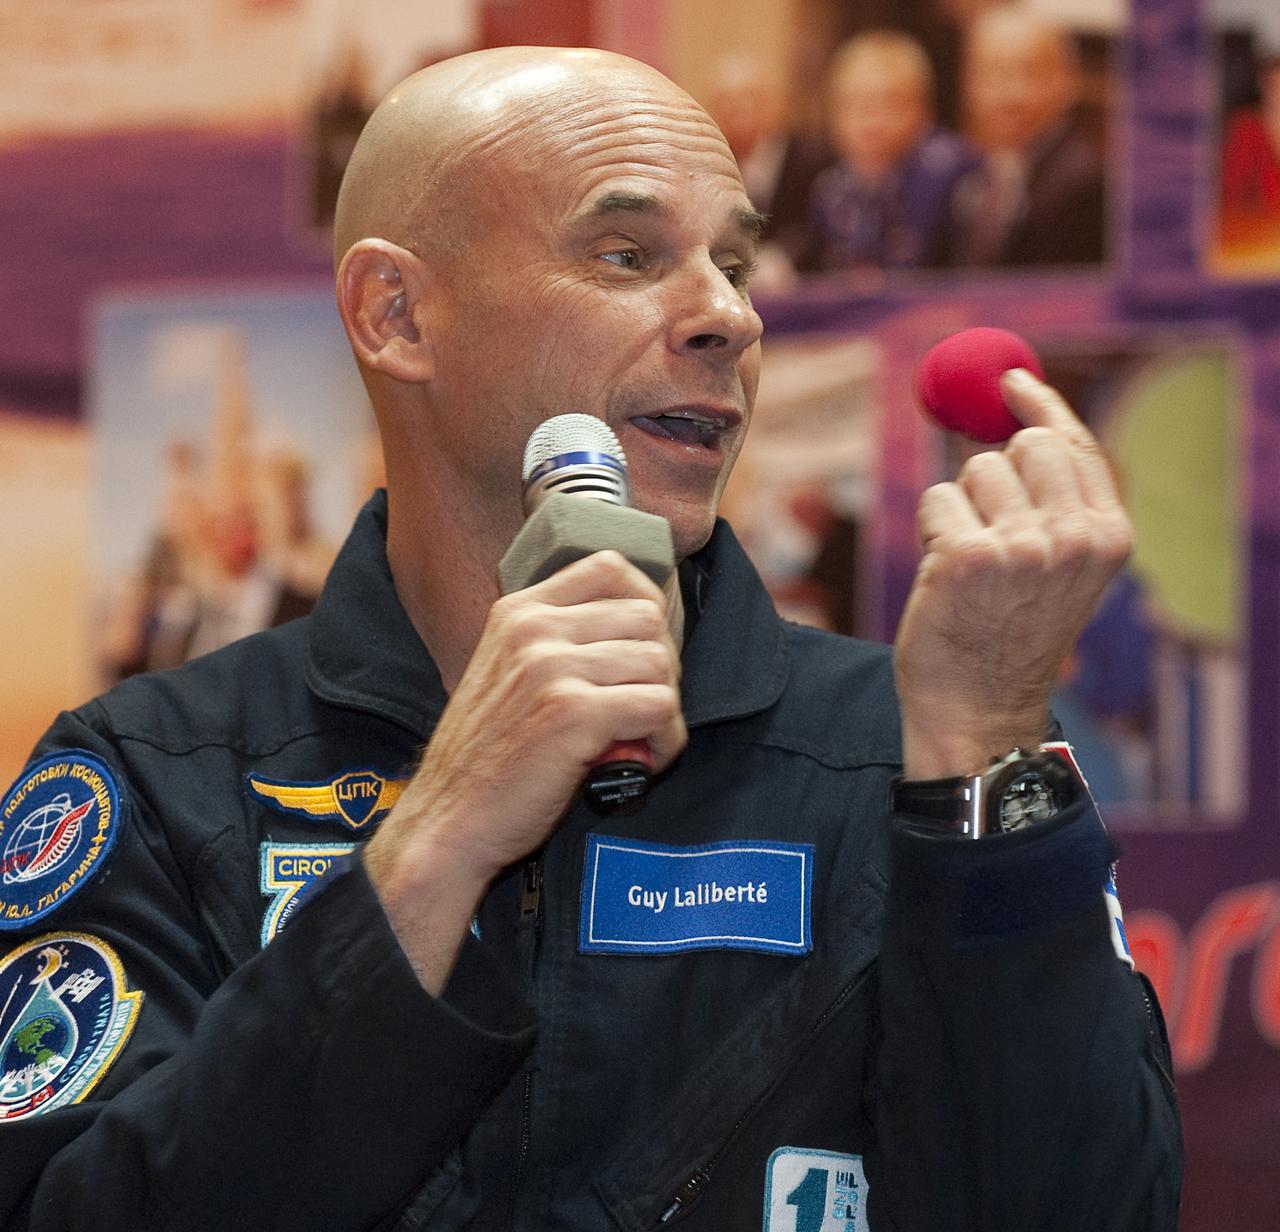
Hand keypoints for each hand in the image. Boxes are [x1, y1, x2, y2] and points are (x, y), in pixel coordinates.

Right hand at [364, 550, 684, 989]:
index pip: (610, 566)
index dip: (645, 604)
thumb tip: (638, 625)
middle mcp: (534, 629)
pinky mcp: (575, 712)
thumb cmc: (485, 758)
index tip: (644, 648)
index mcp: (518, 611)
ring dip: (664, 707)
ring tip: (640, 740)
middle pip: (647, 615)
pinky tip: (641, 762)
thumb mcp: (504, 672)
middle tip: (643, 707)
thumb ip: (554, 641)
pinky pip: (661, 707)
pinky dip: (665, 739)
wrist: (448, 821)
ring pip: (660, 662)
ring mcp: (552, 667)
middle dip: (660, 664)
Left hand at [893, 368, 1132, 778]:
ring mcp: (1021, 545)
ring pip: (975, 471)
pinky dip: (931, 530)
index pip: (1077, 445)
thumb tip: (1018, 419)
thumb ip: (1057, 505)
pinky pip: (936, 501)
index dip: (1041, 406)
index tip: (1012, 381)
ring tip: (968, 567)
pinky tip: (943, 578)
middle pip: (1025, 446)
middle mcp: (1073, 537)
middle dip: (994, 469)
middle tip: (984, 520)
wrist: (980, 710)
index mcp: (1108, 537)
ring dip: (960, 508)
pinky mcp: (966, 555)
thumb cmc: (1010, 637)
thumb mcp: (1060, 571)